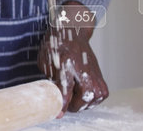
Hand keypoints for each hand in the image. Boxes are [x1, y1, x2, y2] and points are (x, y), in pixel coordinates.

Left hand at [37, 1, 108, 117]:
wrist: (71, 33)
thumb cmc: (55, 47)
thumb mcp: (45, 63)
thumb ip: (49, 80)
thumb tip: (52, 97)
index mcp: (67, 63)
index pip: (66, 89)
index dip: (62, 103)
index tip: (59, 112)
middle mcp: (83, 68)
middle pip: (85, 97)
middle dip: (74, 104)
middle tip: (65, 104)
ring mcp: (94, 71)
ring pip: (95, 97)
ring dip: (84, 102)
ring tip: (74, 100)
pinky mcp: (99, 74)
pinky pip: (101, 93)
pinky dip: (93, 98)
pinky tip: (82, 95)